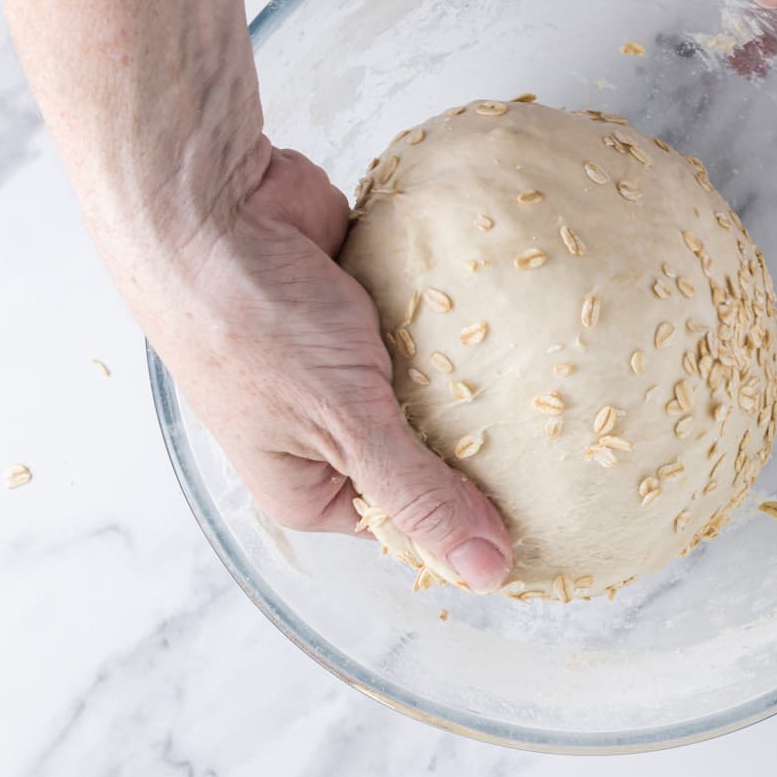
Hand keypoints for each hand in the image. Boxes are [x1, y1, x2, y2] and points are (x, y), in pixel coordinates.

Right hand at [136, 144, 513, 591]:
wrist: (211, 204)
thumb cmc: (253, 324)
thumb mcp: (344, 424)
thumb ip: (418, 494)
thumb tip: (487, 572)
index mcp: (305, 486)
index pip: (409, 524)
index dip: (471, 521)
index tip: (546, 515)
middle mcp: (321, 431)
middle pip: (424, 453)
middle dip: (478, 442)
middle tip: (564, 445)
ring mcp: (341, 363)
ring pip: (429, 384)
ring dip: (471, 374)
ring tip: (551, 384)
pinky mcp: (360, 300)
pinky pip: (426, 323)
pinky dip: (454, 315)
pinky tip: (512, 319)